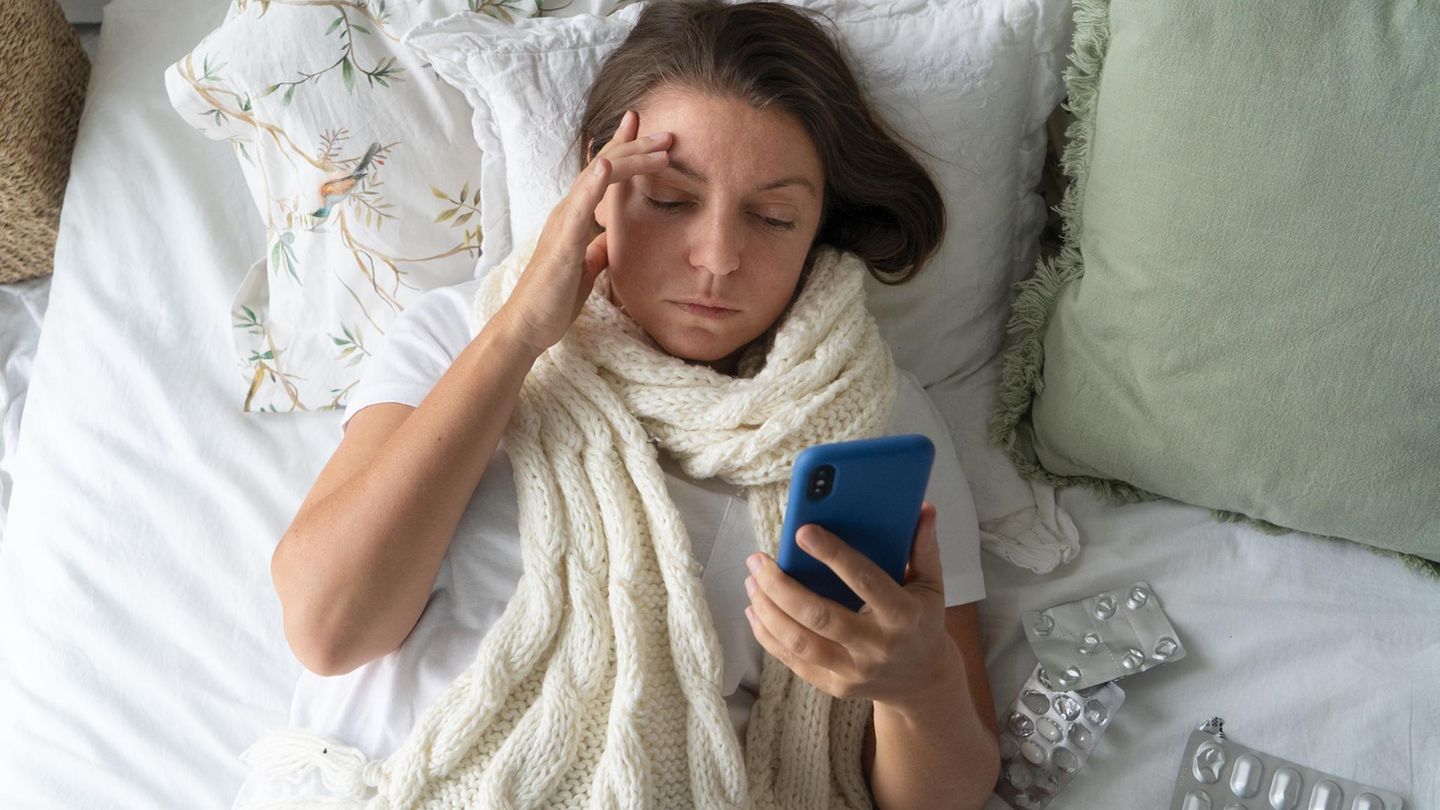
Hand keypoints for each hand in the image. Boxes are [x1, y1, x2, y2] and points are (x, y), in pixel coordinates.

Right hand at [497, 108, 673, 355]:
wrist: (529, 325)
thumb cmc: (554, 298)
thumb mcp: (586, 268)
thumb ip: (597, 249)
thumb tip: (611, 239)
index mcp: (575, 217)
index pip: (603, 175)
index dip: (625, 151)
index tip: (651, 133)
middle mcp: (567, 211)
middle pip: (604, 167)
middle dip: (636, 147)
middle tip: (668, 134)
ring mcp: (563, 223)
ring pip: (597, 178)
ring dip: (626, 158)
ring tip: (655, 145)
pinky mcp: (562, 242)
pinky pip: (579, 207)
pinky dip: (593, 184)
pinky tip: (608, 165)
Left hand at [744, 502, 956, 706]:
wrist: (924, 681)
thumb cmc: (922, 622)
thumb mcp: (931, 584)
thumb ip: (923, 546)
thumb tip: (923, 506)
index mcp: (903, 615)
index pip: (865, 581)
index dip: (833, 555)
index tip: (803, 531)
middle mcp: (878, 647)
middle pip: (819, 616)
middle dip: (781, 586)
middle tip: (757, 560)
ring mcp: (855, 671)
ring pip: (800, 642)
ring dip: (768, 610)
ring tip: (752, 582)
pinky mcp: (836, 686)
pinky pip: (794, 662)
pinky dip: (768, 635)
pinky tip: (754, 611)